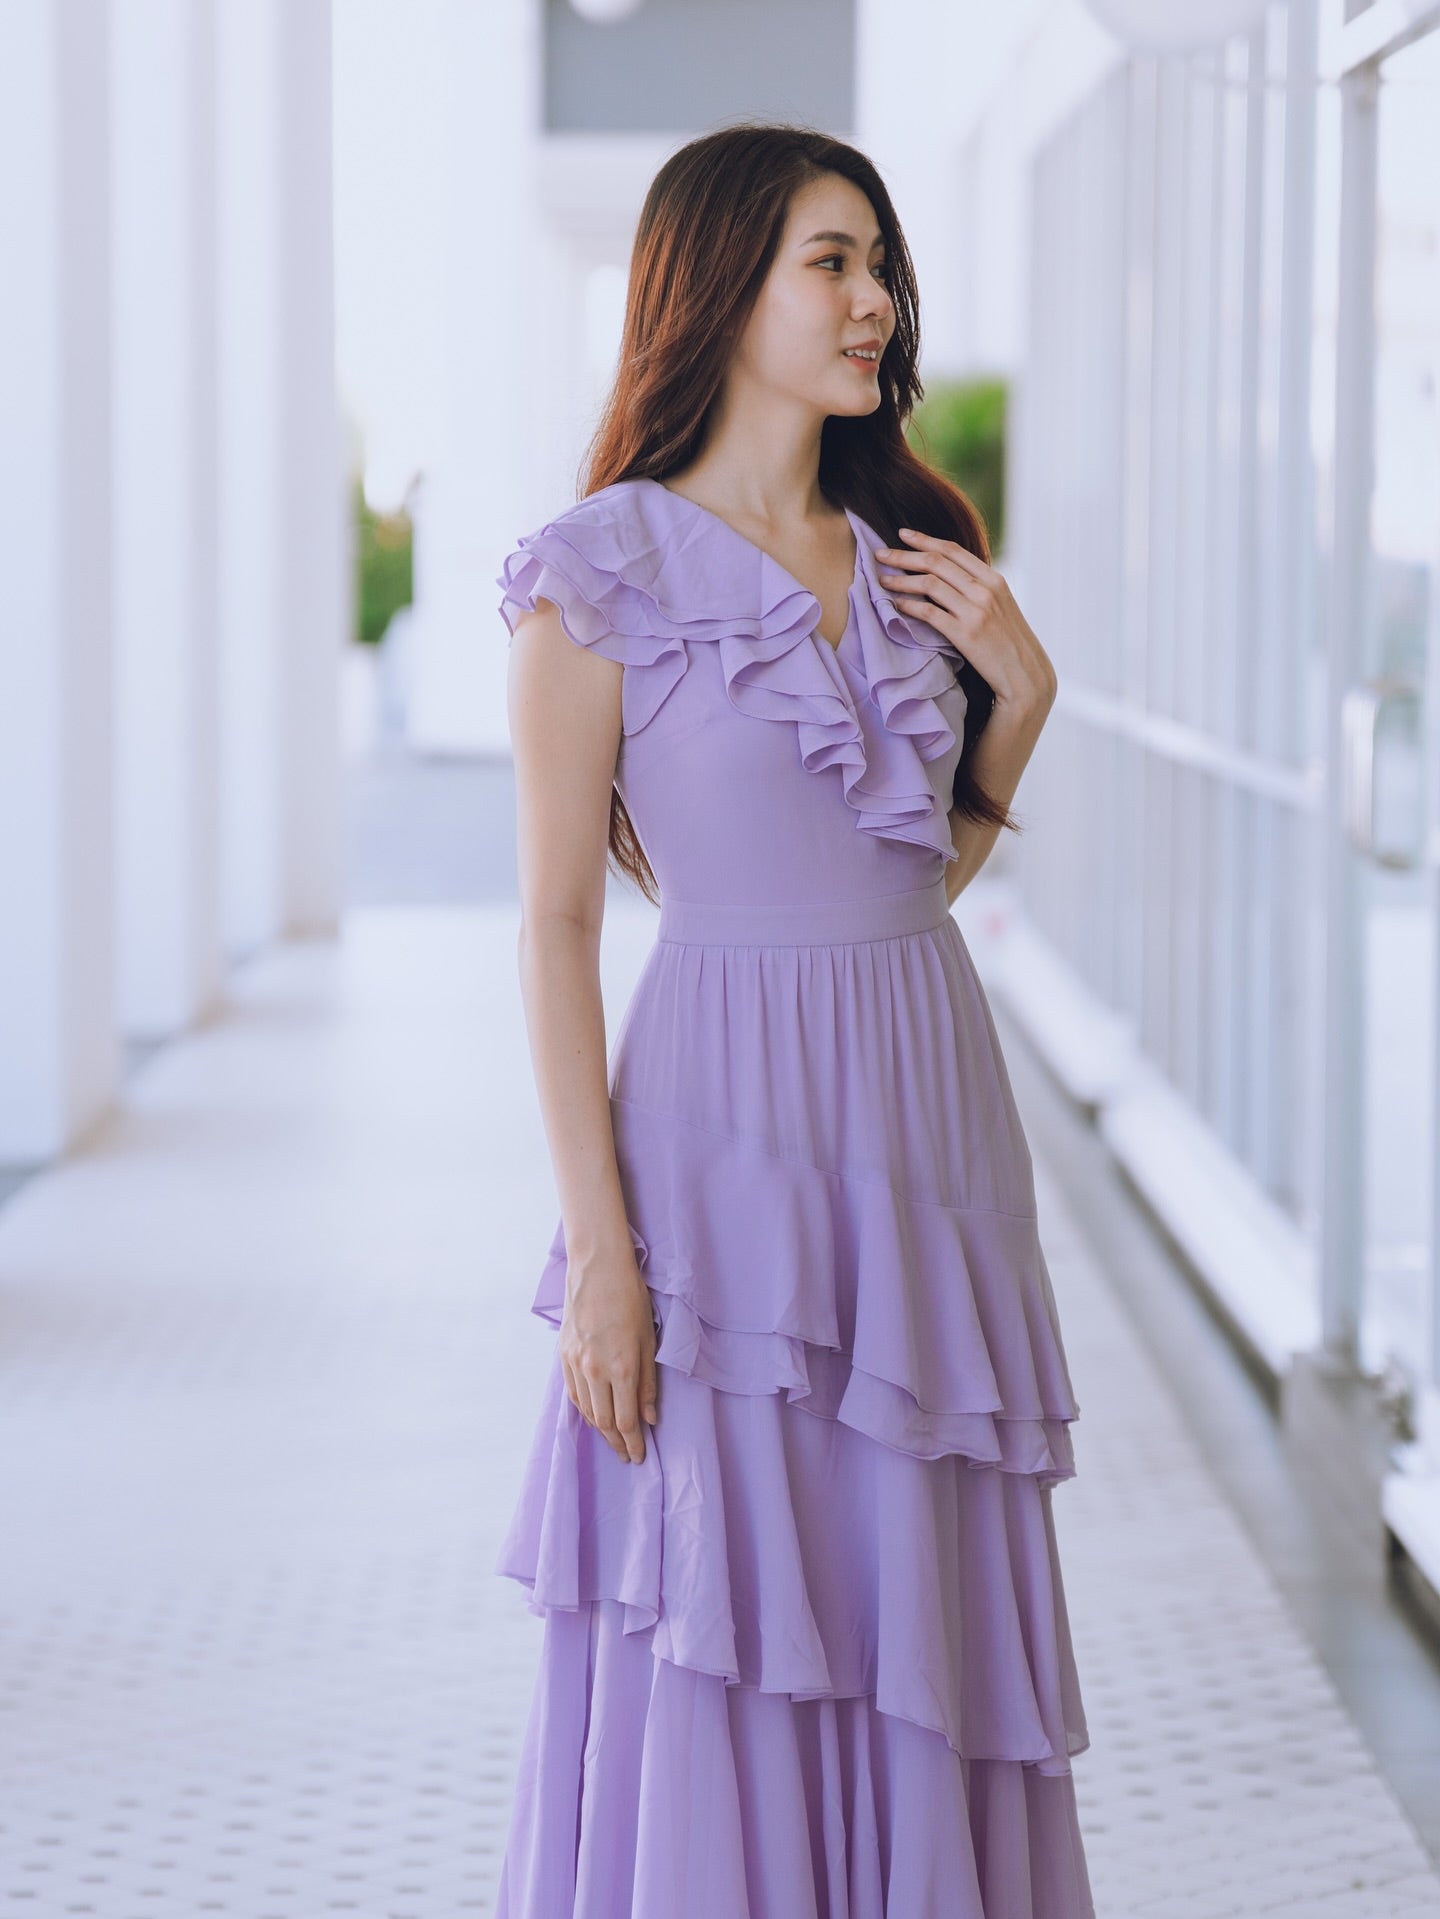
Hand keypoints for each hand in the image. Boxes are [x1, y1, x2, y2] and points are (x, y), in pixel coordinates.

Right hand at [558, 1255, 659, 1463]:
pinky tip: (593, 1417)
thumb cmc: (631, 1299)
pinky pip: (573, 1393)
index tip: (639, 1456)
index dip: (633, 1442)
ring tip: (613, 1441)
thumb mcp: (648, 1340)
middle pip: (604, 1422)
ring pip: (586, 1410)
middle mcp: (595, 1370)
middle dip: (617, 1443)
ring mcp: (575, 1363)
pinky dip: (584, 1410)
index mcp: (621, 1367)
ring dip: (600, 1431)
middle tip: (627, 1456)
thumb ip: (648, 1382)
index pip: (625, 1420)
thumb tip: (649, 1418)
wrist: (597, 1269)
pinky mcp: (564, 1355)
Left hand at [875, 529, 1056, 720]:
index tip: (902, 534)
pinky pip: (929, 613)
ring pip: (929, 584)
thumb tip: (949, 576)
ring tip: (882, 580)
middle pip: (936, 562)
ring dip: (901, 579)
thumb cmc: (1009, 642)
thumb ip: (978, 588)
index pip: (953, 550)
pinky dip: (909, 605)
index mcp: (993, 579)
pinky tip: (896, 605)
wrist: (1025, 674)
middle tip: (880, 554)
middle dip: (904, 555)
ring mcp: (975, 611)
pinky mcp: (965, 634)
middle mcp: (984, 590)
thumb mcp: (1001, 606)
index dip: (924, 539)